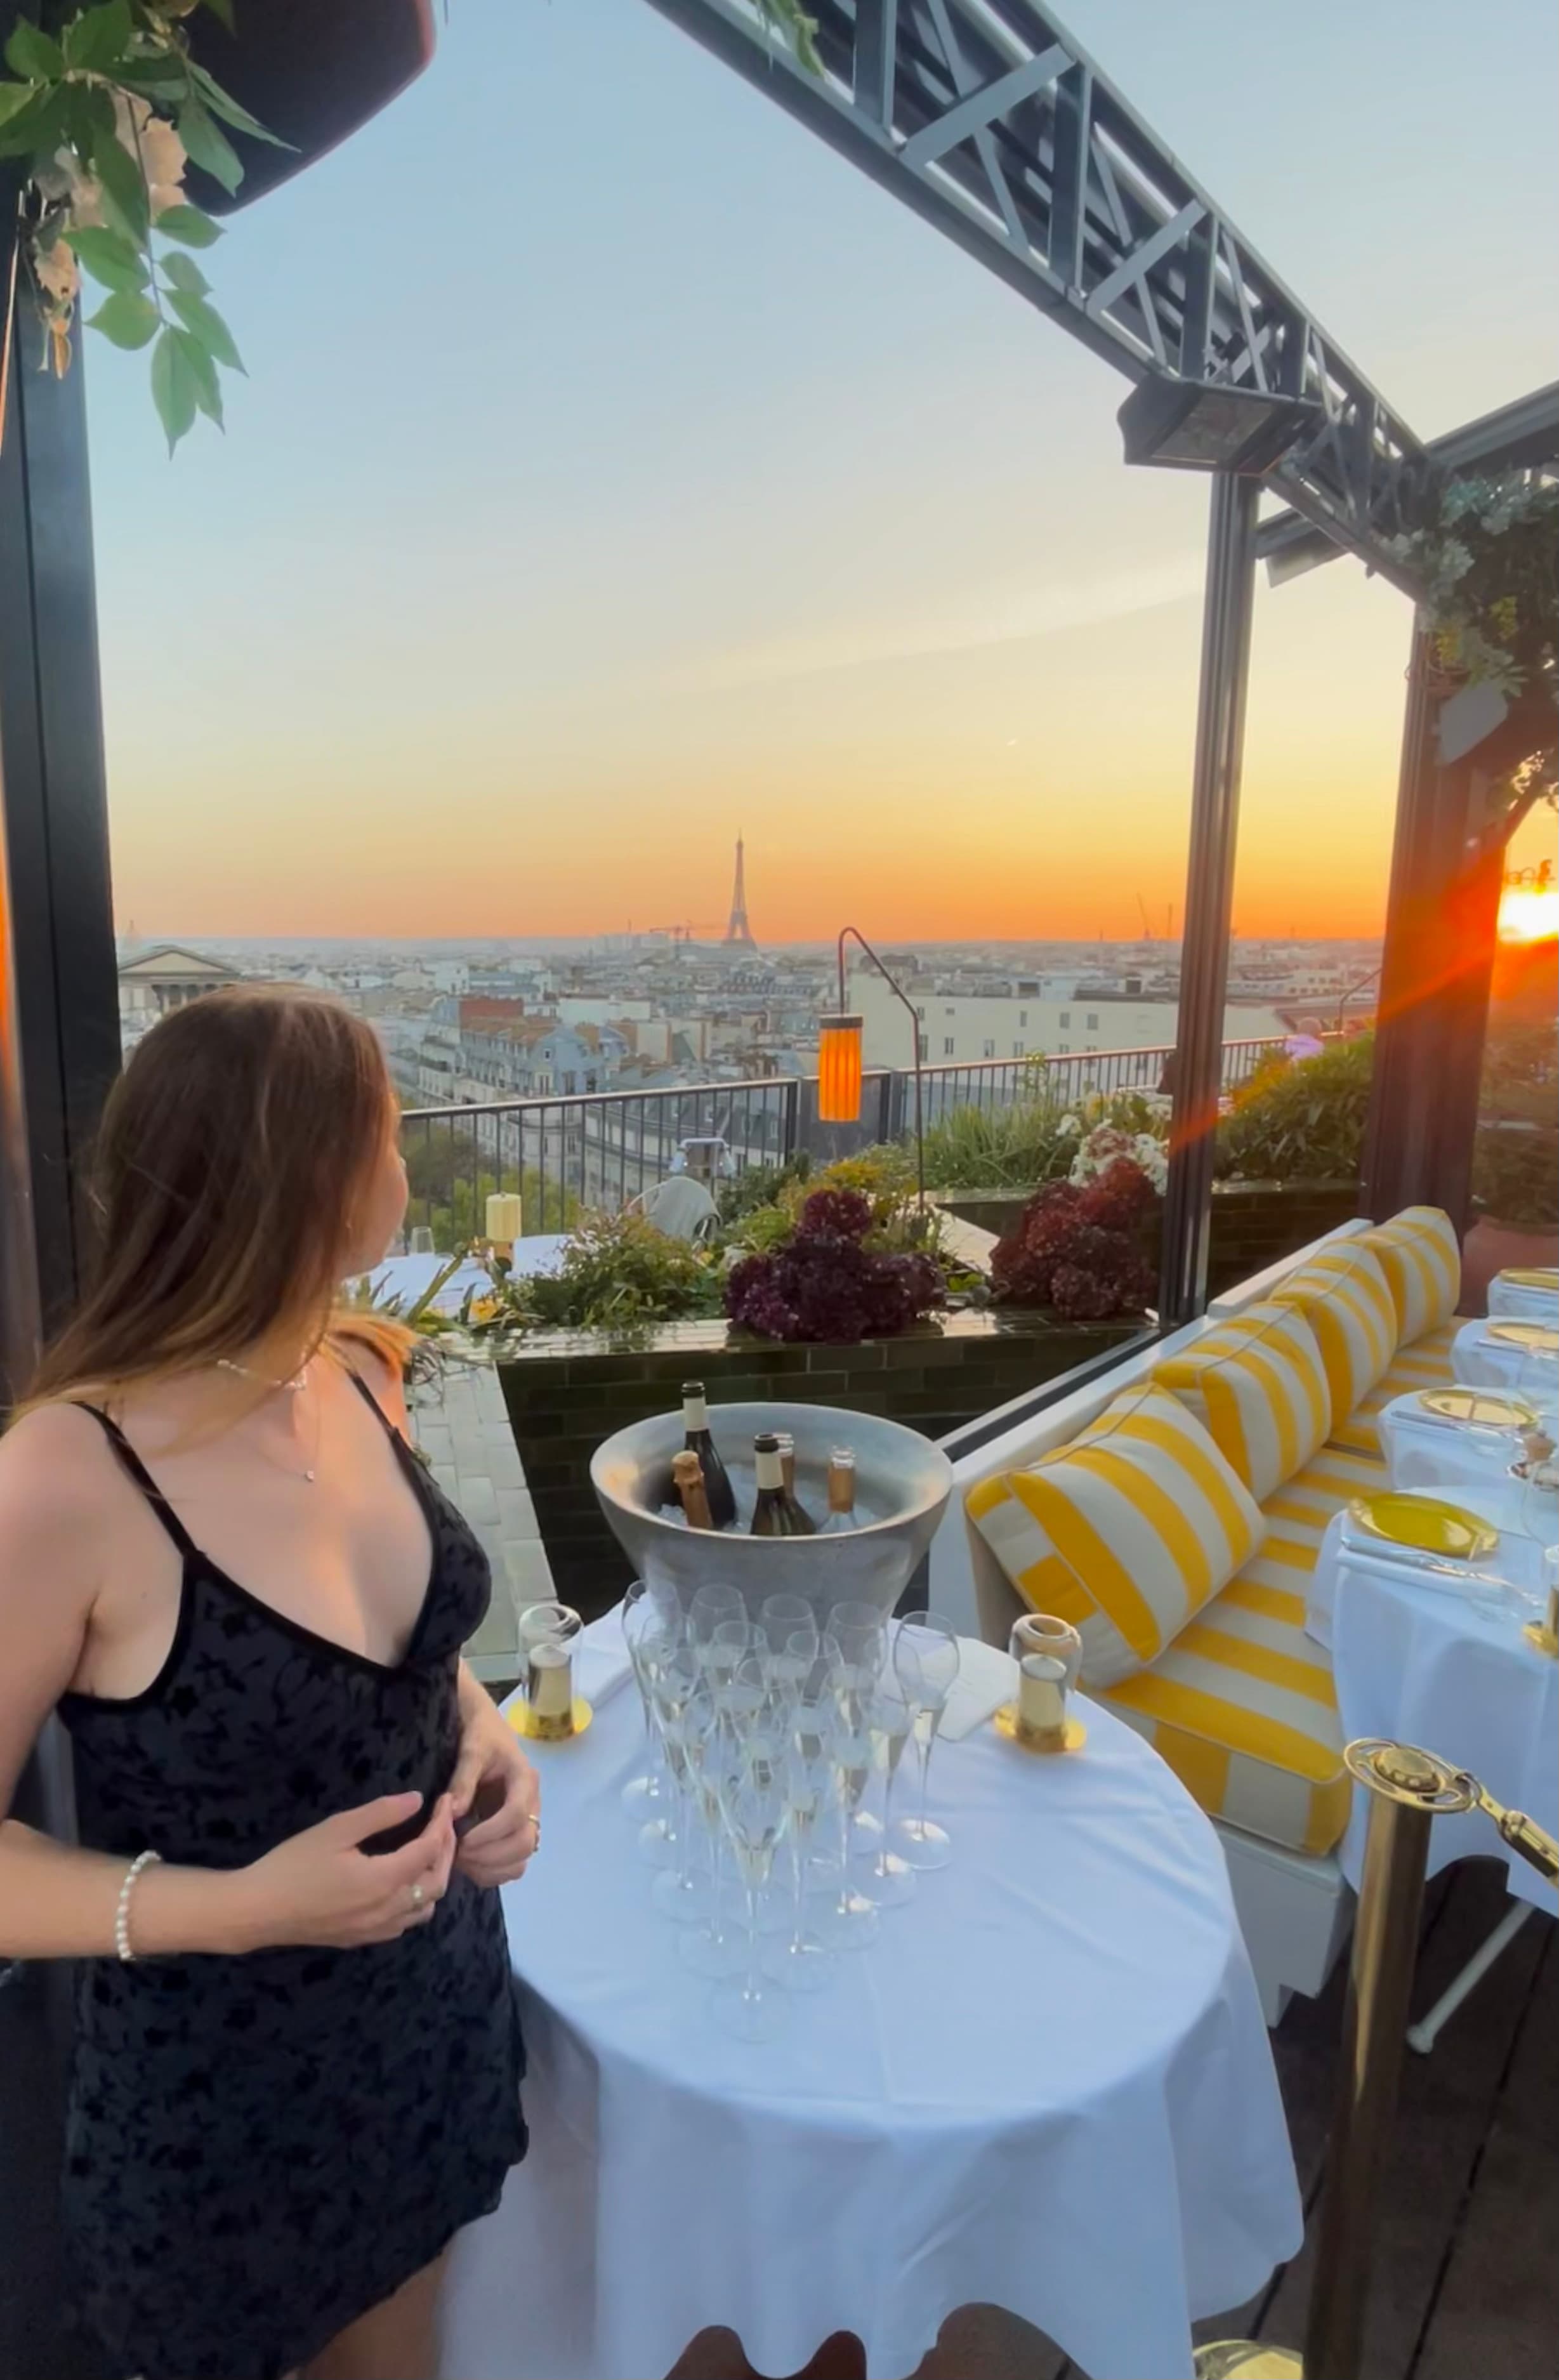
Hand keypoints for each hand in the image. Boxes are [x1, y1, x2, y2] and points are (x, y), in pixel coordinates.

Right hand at [233, 1793, 456, 1950]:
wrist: (257, 1911)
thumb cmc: (293, 1865)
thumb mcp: (336, 1830)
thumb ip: (380, 1814)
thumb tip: (417, 1800)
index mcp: (384, 1881)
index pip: (430, 1851)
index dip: (442, 1824)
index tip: (445, 1801)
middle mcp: (387, 1910)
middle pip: (437, 1883)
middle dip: (446, 1851)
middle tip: (443, 1824)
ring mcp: (375, 1930)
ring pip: (424, 1908)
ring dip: (434, 1879)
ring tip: (428, 1852)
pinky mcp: (361, 1940)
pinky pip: (404, 1923)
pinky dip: (416, 1901)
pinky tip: (404, 1884)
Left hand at [448, 1694, 540, 1888]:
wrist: (488, 1731)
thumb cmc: (481, 1736)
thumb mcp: (471, 1750)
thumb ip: (463, 1779)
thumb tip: (454, 1812)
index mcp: (526, 1780)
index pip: (517, 1814)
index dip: (491, 1832)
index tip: (462, 1839)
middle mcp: (532, 1805)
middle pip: (525, 1842)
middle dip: (491, 1855)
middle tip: (458, 1853)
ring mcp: (526, 1822)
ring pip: (521, 1860)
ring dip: (492, 1868)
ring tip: (462, 1861)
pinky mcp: (515, 1834)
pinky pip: (513, 1866)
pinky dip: (493, 1873)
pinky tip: (469, 1865)